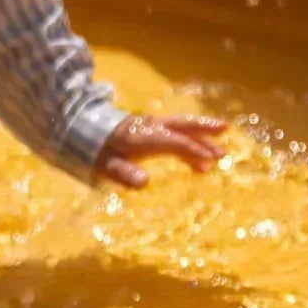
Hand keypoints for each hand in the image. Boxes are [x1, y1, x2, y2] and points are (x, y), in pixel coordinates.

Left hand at [93, 114, 226, 189]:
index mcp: (143, 136)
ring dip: (200, 136)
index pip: (173, 142)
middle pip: (181, 125)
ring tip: (220, 151)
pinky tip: (197, 162)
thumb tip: (145, 183)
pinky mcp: (149, 131)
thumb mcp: (105, 165)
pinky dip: (188, 145)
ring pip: (180, 128)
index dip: (192, 150)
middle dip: (204, 128)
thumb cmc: (96, 151)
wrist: (81, 130)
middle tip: (226, 130)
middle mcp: (150, 127)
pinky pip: (174, 135)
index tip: (210, 160)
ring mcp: (150, 127)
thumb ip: (124, 173)